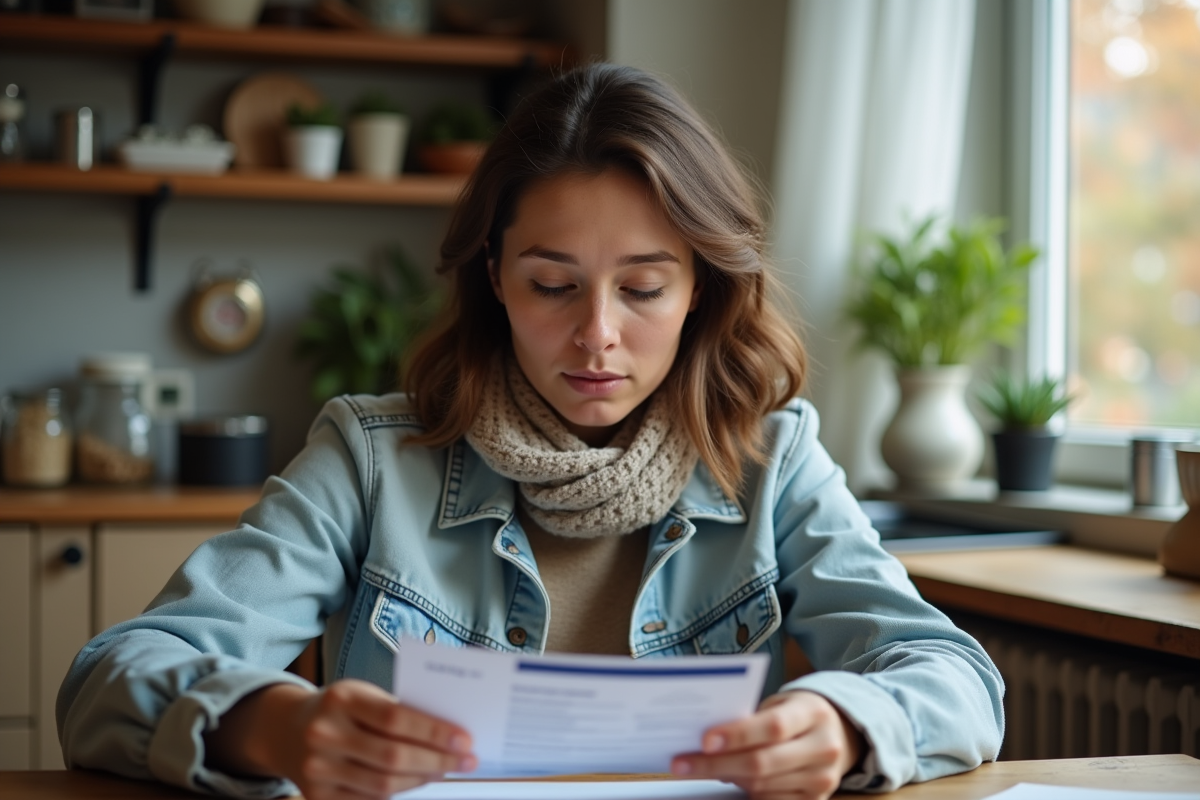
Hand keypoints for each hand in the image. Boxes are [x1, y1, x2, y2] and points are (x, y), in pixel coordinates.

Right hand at [205, 679, 476, 799]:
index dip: (434, 732)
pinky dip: (399, 791)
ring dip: (422, 779)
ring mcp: (317, 768)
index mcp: (341, 700)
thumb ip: (397, 711)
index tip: (465, 739)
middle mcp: (324, 734)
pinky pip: (368, 799)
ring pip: (383, 784)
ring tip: (447, 770)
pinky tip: (419, 781)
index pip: (395, 718)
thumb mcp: (363, 695)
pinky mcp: (316, 795)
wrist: (286, 729)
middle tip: (467, 761)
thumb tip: (449, 734)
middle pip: (392, 756)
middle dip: (437, 760)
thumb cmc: (341, 708)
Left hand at [670, 690, 862, 799]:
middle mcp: (823, 748)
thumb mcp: (781, 703)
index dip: (737, 735)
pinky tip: (726, 780)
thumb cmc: (796, 713)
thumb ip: (752, 718)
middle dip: (716, 765)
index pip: (773, 726)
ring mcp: (823, 779)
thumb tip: (707, 740)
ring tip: (698, 768)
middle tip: (680, 764)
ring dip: (726, 778)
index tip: (704, 740)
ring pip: (762, 786)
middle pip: (763, 763)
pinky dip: (745, 793)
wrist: (838, 733)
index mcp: (813, 714)